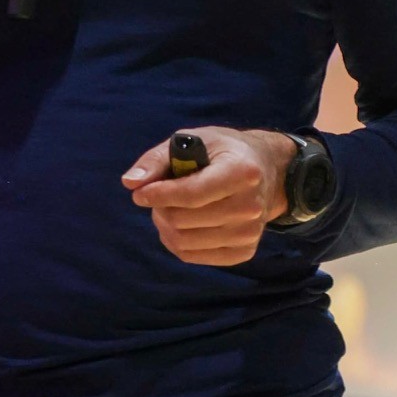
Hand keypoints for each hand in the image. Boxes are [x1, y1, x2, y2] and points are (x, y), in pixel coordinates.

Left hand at [121, 127, 296, 266]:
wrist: (266, 172)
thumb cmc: (222, 153)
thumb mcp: (192, 140)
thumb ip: (157, 159)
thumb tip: (130, 183)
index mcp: (242, 172)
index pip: (191, 194)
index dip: (158, 195)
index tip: (139, 194)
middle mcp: (250, 206)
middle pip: (183, 220)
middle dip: (161, 208)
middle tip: (160, 196)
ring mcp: (249, 233)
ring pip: (183, 242)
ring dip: (166, 226)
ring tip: (171, 208)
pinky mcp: (244, 252)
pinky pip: (193, 256)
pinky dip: (177, 243)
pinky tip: (182, 225)